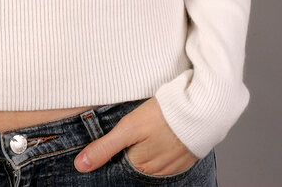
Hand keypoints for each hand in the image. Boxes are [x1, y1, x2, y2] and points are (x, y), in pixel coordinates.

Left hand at [74, 96, 198, 175]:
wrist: (202, 110)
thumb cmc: (163, 116)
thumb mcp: (128, 128)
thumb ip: (104, 147)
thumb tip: (80, 166)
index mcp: (140, 166)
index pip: (119, 164)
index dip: (113, 151)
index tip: (114, 139)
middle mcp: (156, 172)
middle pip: (135, 164)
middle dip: (129, 151)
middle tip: (133, 132)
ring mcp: (172, 167)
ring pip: (151, 162)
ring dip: (145, 150)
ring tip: (146, 132)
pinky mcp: (185, 158)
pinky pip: (167, 159)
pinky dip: (161, 150)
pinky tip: (160, 136)